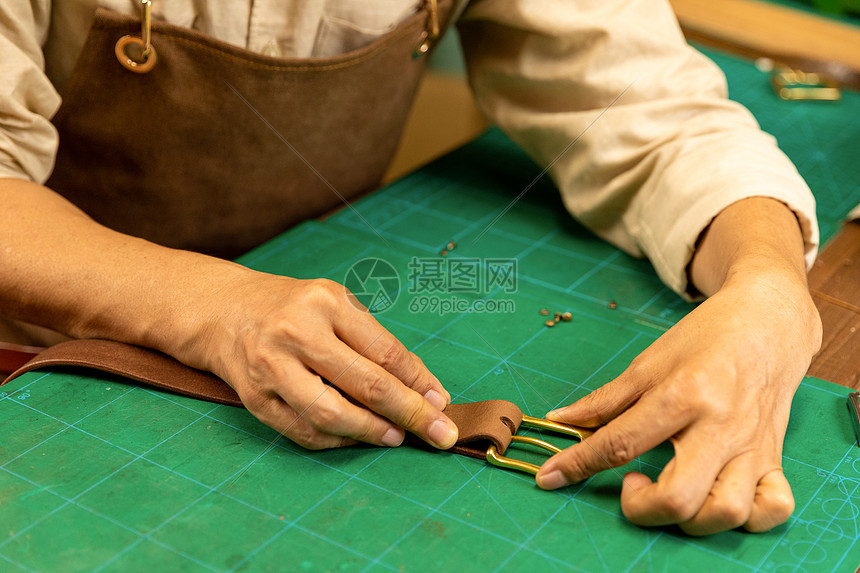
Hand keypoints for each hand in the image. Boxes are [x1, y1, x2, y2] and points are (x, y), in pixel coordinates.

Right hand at [197, 272, 458, 450]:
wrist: (225, 311)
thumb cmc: (295, 310)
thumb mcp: (338, 309)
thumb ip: (379, 346)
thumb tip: (426, 391)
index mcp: (326, 302)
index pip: (384, 351)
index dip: (419, 383)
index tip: (443, 404)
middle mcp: (296, 332)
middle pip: (365, 384)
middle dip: (410, 414)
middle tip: (439, 434)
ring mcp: (271, 367)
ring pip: (332, 415)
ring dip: (372, 433)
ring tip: (397, 437)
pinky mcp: (255, 398)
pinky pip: (304, 431)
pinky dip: (338, 441)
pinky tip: (359, 437)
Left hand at [536, 274, 820, 533]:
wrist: (767, 321)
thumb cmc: (705, 338)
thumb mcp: (649, 361)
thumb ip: (606, 399)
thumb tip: (561, 419)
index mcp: (682, 395)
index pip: (620, 444)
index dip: (577, 465)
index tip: (549, 478)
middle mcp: (720, 427)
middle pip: (679, 498)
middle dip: (640, 508)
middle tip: (630, 484)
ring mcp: (753, 447)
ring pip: (727, 513)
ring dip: (690, 519)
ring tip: (671, 490)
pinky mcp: (775, 458)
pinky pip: (772, 509)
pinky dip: (745, 519)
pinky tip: (716, 500)